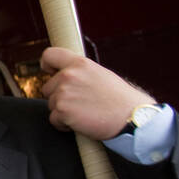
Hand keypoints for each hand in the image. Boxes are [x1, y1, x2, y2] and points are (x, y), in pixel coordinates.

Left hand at [39, 47, 154, 139]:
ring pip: (51, 104)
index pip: (50, 55)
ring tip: (85, 112)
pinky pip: (54, 119)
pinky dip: (64, 124)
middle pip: (48, 87)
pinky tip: (82, 122)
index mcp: (80, 64)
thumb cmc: (120, 100)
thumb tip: (65, 75)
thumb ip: (81, 73)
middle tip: (82, 103)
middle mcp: (69, 75)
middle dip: (59, 97)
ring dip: (63, 111)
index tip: (49, 71)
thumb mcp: (101, 75)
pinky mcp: (62, 110)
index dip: (47, 64)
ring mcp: (63, 93)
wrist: (131, 117)